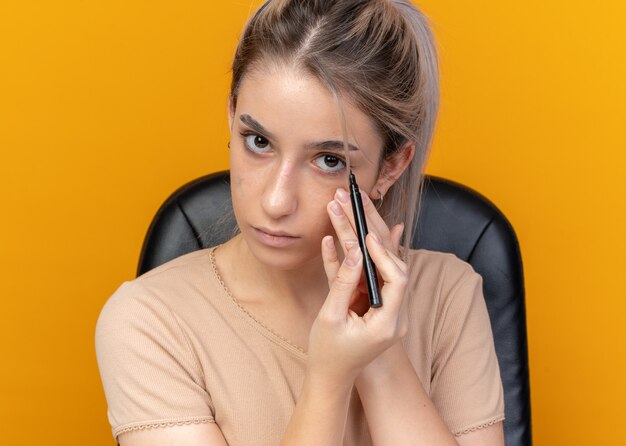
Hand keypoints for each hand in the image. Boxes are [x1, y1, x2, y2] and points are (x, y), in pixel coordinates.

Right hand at [305, 188, 408, 384]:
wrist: (331, 377)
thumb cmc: (328, 353)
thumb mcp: (331, 318)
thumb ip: (342, 284)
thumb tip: (353, 252)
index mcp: (387, 323)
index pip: (397, 280)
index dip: (384, 254)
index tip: (366, 236)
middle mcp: (394, 314)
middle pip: (392, 265)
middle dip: (374, 234)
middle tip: (358, 205)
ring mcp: (386, 308)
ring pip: (383, 265)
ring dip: (368, 237)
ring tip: (355, 208)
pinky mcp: (375, 303)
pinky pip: (373, 274)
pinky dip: (366, 254)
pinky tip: (365, 232)